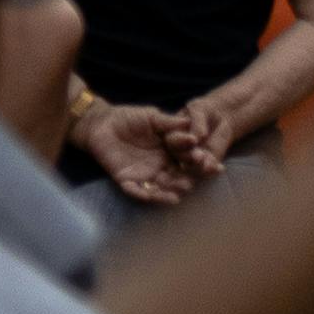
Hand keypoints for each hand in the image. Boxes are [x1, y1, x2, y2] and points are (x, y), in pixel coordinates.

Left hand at [70, 100, 197, 204]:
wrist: (102, 124)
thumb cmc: (129, 117)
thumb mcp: (152, 117)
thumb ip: (169, 123)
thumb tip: (190, 124)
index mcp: (169, 150)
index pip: (186, 158)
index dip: (198, 161)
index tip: (211, 162)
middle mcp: (159, 165)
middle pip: (176, 177)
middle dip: (186, 181)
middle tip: (194, 182)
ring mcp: (144, 174)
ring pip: (159, 188)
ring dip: (167, 193)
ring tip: (177, 196)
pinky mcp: (126, 180)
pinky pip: (136, 190)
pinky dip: (143, 194)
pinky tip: (150, 196)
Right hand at [165, 84, 254, 176]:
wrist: (220, 117)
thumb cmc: (203, 110)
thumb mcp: (199, 110)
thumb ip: (197, 122)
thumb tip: (199, 136)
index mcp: (170, 135)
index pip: (172, 140)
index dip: (180, 141)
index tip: (193, 140)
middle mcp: (176, 150)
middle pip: (179, 156)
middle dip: (189, 157)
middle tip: (199, 157)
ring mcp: (189, 159)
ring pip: (191, 166)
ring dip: (200, 167)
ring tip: (209, 165)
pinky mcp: (202, 165)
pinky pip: (206, 169)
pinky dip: (212, 169)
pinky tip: (219, 168)